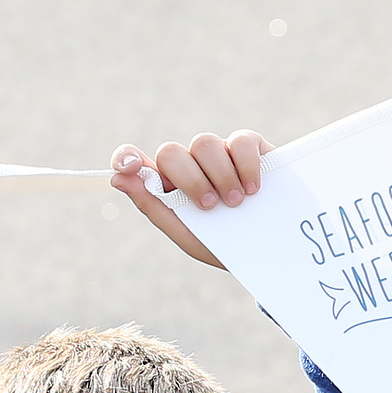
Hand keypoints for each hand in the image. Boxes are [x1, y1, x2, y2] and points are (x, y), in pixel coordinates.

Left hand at [108, 131, 267, 269]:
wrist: (273, 251)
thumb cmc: (225, 245)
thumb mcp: (187, 234)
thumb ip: (154, 207)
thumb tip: (117, 178)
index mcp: (168, 185)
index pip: (135, 160)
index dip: (127, 157)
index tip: (132, 166)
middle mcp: (190, 164)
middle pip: (172, 151)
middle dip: (190, 179)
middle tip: (211, 206)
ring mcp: (220, 153)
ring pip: (204, 143)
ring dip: (220, 175)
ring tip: (237, 202)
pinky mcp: (251, 147)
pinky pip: (240, 141)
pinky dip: (246, 164)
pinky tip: (253, 189)